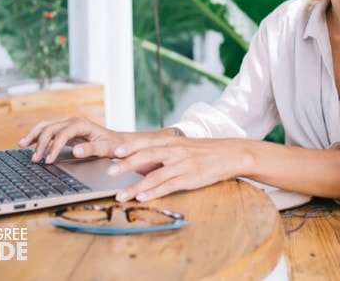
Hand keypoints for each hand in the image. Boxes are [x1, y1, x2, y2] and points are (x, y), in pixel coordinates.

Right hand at [18, 116, 128, 163]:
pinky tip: (27, 142)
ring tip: (21, 145)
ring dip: (33, 135)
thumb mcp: (105, 148)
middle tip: (35, 160)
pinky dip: (36, 135)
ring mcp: (68, 124)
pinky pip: (47, 130)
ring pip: (46, 126)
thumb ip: (91, 148)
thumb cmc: (113, 145)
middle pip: (50, 128)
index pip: (62, 134)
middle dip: (40, 143)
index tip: (48, 160)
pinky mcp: (65, 130)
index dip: (53, 147)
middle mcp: (73, 121)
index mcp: (81, 124)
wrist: (118, 142)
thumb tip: (76, 151)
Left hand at [107, 136, 244, 202]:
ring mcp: (183, 165)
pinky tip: (142, 198)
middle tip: (110, 172)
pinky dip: (154, 193)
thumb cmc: (203, 151)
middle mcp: (176, 151)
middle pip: (147, 156)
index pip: (147, 142)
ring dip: (136, 186)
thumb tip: (138, 159)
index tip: (115, 153)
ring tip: (121, 195)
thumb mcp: (182, 145)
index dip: (130, 147)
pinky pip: (168, 186)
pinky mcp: (190, 178)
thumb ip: (162, 150)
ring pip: (155, 175)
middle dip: (127, 165)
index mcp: (172, 141)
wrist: (229, 154)